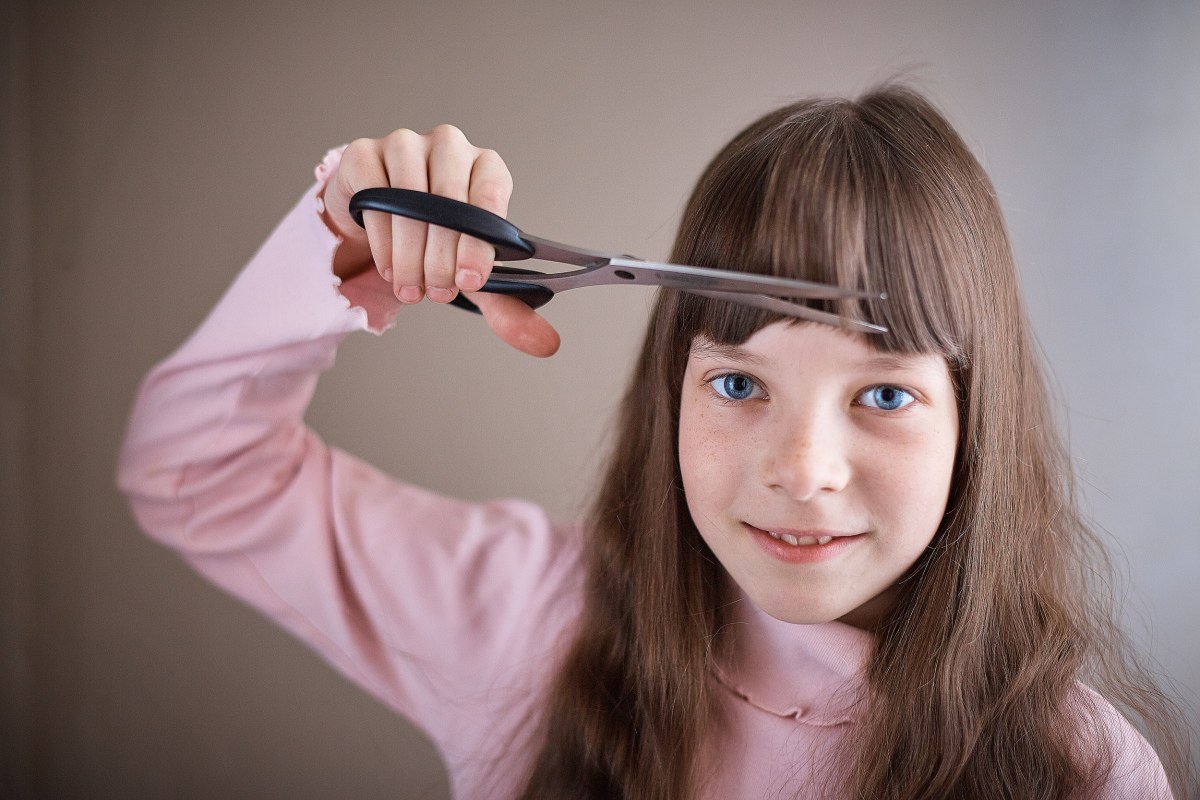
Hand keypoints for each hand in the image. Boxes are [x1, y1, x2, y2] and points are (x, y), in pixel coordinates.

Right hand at [321, 125, 559, 356]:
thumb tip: (547, 343)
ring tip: (413, 289)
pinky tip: (390, 268)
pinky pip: (373, 200)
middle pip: (447, 201)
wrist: (380, 219)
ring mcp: (404, 144)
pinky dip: (382, 243)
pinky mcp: (364, 154)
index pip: (490, 196)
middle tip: (438, 293)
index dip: (479, 243)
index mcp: (487, 167)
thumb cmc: (435, 239)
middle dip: (442, 258)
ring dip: (410, 257)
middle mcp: (450, 147)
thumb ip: (507, 305)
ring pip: (408, 202)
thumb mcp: (471, 270)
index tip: (470, 280)